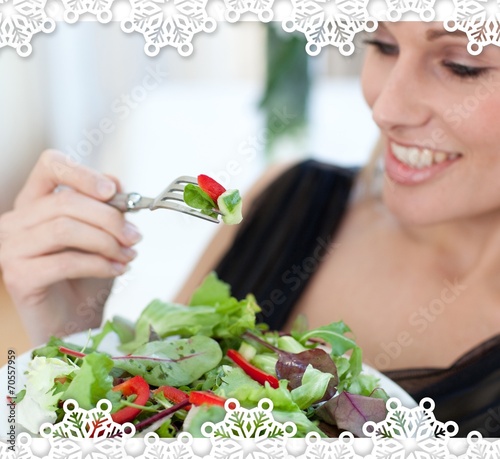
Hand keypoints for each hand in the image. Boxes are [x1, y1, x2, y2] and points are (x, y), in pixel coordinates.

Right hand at [0, 150, 141, 343]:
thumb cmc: (86, 278)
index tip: (113, 192)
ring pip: (64, 228)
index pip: (50, 166)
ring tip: (129, 256)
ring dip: (107, 242)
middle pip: (65, 201)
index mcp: (36, 203)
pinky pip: (65, 261)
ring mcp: (12, 248)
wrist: (73, 322)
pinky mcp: (19, 276)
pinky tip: (118, 270)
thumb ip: (106, 209)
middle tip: (135, 237)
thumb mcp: (102, 236)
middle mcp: (17, 221)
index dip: (83, 173)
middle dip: (110, 218)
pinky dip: (99, 264)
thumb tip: (116, 182)